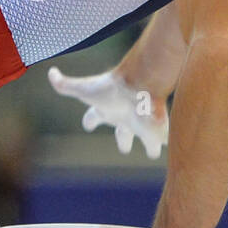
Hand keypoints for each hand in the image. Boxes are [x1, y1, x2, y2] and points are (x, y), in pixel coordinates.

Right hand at [47, 65, 168, 156]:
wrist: (138, 87)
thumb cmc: (111, 88)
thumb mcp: (83, 88)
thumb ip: (64, 84)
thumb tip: (50, 73)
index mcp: (107, 110)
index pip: (94, 117)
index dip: (89, 121)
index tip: (88, 125)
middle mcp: (125, 117)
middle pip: (123, 132)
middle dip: (123, 140)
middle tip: (124, 148)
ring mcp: (142, 125)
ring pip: (146, 138)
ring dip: (150, 145)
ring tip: (155, 152)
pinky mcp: (157, 131)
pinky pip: (166, 140)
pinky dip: (170, 145)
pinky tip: (177, 154)